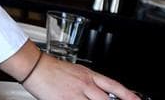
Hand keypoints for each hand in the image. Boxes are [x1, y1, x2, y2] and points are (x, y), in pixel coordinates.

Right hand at [22, 53, 139, 99]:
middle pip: (107, 99)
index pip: (115, 86)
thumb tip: (105, 91)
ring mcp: (75, 95)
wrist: (36, 67)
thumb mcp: (78, 72)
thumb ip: (92, 82)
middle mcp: (85, 85)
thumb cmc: (54, 70)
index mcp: (90, 75)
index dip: (129, 95)